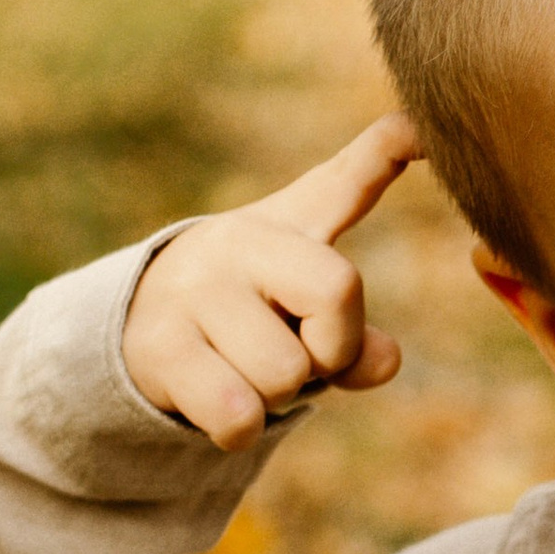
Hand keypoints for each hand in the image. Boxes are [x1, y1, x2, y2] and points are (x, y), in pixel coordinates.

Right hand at [123, 116, 422, 451]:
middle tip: (298, 351)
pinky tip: (218, 400)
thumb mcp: (302, 313)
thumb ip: (355, 335)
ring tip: (245, 369)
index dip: (384, 152)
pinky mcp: (160, 346)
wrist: (136, 336)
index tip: (418, 127)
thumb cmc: (246, 320)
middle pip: (337, 290)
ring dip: (278, 395)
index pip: (342, 184)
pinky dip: (241, 427)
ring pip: (284, 372)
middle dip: (333, 346)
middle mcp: (240, 242)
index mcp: (286, 227)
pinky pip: (237, 413)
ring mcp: (195, 290)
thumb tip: (386, 359)